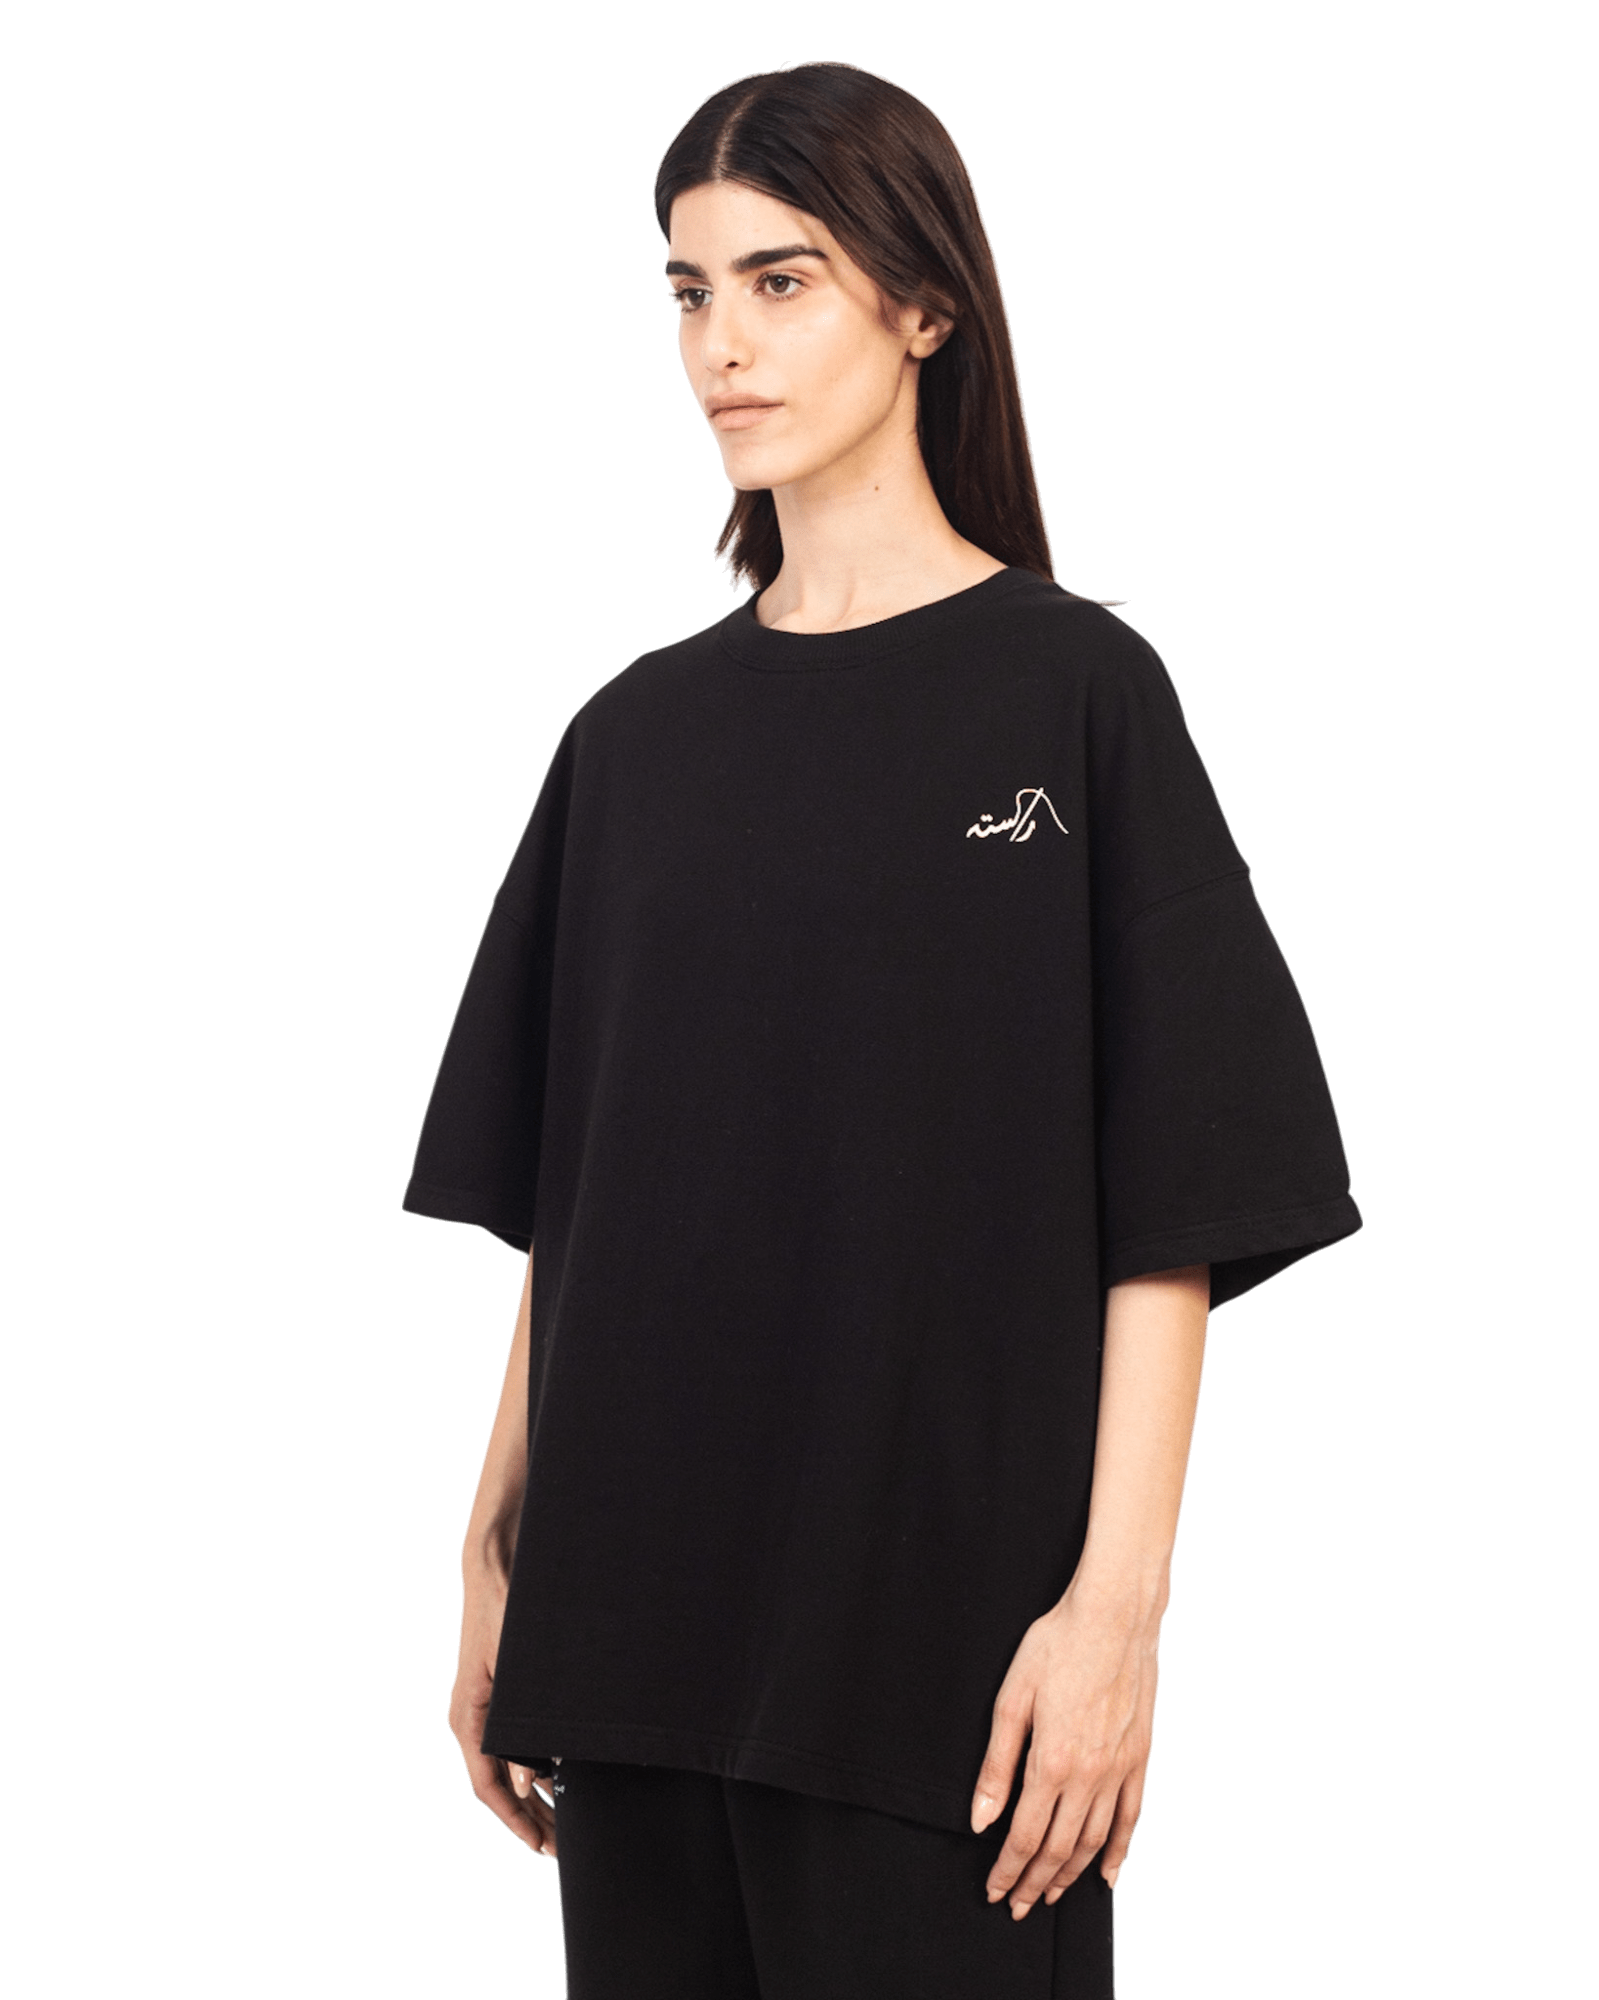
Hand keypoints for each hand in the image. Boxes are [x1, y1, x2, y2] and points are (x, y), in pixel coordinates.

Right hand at [448, 1572, 557, 1858]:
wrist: (498, 1566)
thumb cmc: (505, 1610)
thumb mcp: (518, 1669)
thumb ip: (520, 1728)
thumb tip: (532, 1780)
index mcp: (469, 1717)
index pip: (488, 1787)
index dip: (516, 1820)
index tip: (541, 1844)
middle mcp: (471, 1719)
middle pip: (498, 1784)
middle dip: (528, 1817)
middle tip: (559, 1844)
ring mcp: (483, 1709)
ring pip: (505, 1767)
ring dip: (532, 1795)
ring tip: (559, 1820)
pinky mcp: (497, 1697)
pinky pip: (509, 1745)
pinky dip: (531, 1767)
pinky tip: (554, 1777)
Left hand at [970, 1583, 1159, 1918]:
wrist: (1113, 1618)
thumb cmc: (1056, 1647)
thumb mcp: (1012, 1699)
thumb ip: (997, 1765)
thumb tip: (981, 1819)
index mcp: (1052, 1763)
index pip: (1024, 1837)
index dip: (1007, 1870)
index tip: (995, 1891)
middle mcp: (1089, 1776)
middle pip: (1058, 1849)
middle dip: (1035, 1883)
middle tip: (1019, 1905)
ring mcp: (1119, 1770)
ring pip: (1094, 1841)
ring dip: (1070, 1875)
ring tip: (1052, 1895)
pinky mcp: (1140, 1759)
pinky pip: (1132, 1819)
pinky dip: (1120, 1852)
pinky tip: (1107, 1874)